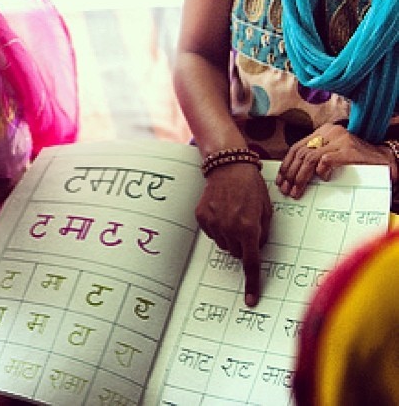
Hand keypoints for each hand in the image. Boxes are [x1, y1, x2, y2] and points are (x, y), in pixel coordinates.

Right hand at [195, 163, 271, 306]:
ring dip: (230, 235)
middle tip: (245, 224)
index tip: (251, 300)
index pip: (251, 263)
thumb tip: (256, 248)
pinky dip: (218, 226)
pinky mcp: (201, 217)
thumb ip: (263, 232)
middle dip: (243, 244)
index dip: (252, 283)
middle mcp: (230, 228)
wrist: (228, 166)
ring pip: (224, 244)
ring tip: (233, 213)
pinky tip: (221, 209)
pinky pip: (212, 233)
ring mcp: (213, 223)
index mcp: (249, 228)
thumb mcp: (266, 210)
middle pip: (237, 252)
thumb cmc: (251, 186)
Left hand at [275, 124, 392, 198]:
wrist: (385, 159)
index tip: (280, 180)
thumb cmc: (357, 160)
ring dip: (300, 177)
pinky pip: (326, 160)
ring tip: (297, 191)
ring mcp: (339, 140)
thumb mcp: (332, 154)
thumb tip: (292, 175)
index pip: (296, 148)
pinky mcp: (349, 150)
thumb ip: (315, 158)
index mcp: (322, 131)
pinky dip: (321, 171)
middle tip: (286, 190)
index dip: (286, 165)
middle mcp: (329, 132)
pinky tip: (323, 179)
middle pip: (301, 154)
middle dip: (290, 174)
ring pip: (309, 158)